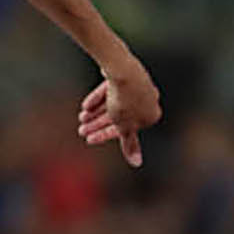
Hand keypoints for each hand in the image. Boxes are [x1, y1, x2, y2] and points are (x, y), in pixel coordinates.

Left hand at [77, 52, 161, 168]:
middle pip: (119, 116)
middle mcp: (148, 100)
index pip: (126, 129)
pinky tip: (86, 105)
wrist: (122, 71)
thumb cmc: (125, 101)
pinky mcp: (126, 75)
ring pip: (114, 103)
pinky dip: (99, 99)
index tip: (88, 139)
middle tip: (81, 130)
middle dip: (98, 124)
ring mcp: (138, 86)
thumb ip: (129, 143)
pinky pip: (112, 90)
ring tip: (82, 117)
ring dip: (97, 113)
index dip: (105, 135)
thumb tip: (137, 162)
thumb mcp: (125, 126)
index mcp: (152, 114)